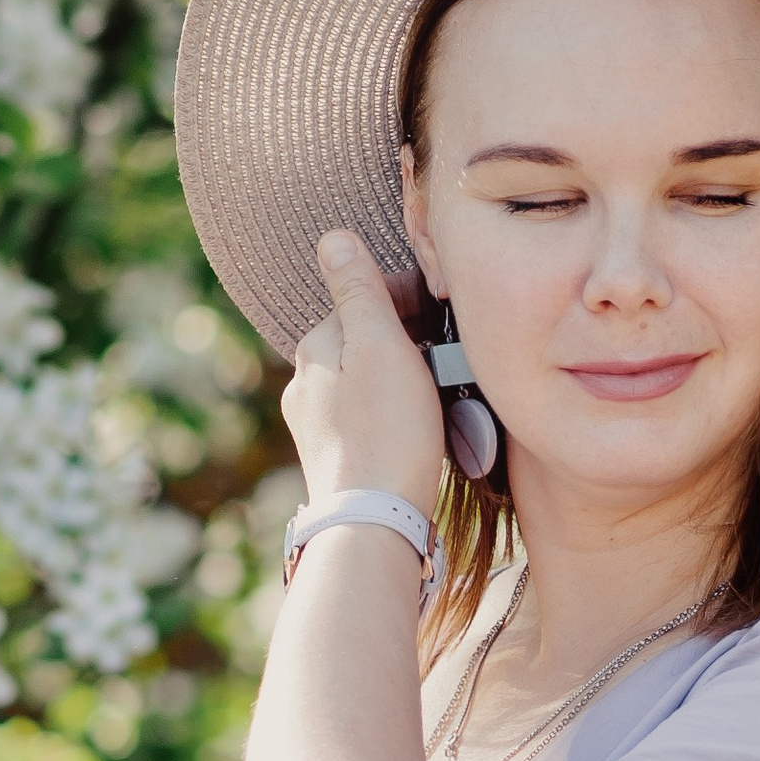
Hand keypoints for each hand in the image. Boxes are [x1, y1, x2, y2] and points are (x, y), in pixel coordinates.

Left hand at [284, 235, 445, 516]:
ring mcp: (318, 426)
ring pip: (368, 381)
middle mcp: (306, 384)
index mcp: (315, 348)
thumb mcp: (378, 346)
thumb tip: (333, 238)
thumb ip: (358, 290)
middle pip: (365, 341)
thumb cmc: (386, 432)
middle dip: (407, 338)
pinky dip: (396, 413)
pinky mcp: (337, 459)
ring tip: (443, 393)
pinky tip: (420, 428)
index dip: (410, 296)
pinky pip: (371, 418)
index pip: (363, 299)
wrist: (376, 523)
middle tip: (453, 353)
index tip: (449, 308)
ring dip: (404, 377)